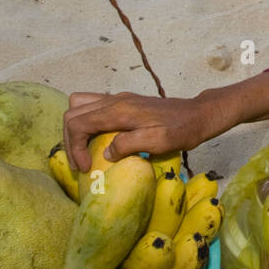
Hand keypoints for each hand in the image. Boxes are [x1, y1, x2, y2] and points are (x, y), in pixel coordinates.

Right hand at [62, 91, 226, 172]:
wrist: (199, 114)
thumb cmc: (181, 130)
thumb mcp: (159, 141)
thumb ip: (130, 144)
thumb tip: (105, 154)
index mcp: (119, 110)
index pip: (78, 122)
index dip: (74, 147)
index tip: (85, 168)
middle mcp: (115, 101)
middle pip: (73, 112)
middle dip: (70, 139)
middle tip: (81, 164)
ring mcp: (119, 99)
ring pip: (80, 105)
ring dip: (76, 129)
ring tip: (84, 152)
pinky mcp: (125, 102)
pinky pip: (94, 107)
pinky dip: (87, 124)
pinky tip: (99, 142)